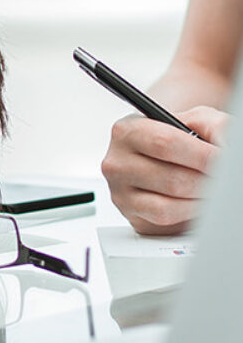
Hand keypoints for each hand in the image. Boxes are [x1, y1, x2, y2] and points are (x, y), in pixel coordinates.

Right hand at [101, 106, 227, 234]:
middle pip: (171, 180)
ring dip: (199, 200)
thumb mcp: (198, 120)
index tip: (223, 160)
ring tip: (209, 188)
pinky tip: (195, 200)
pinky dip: (188, 214)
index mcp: (126, 132)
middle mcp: (116, 163)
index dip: (201, 156)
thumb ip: (215, 127)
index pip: (165, 144)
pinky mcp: (132, 216)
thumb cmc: (179, 138)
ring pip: (168, 206)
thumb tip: (226, 152)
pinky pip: (164, 222)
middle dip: (206, 181)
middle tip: (220, 177)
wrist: (165, 156)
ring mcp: (120, 193)